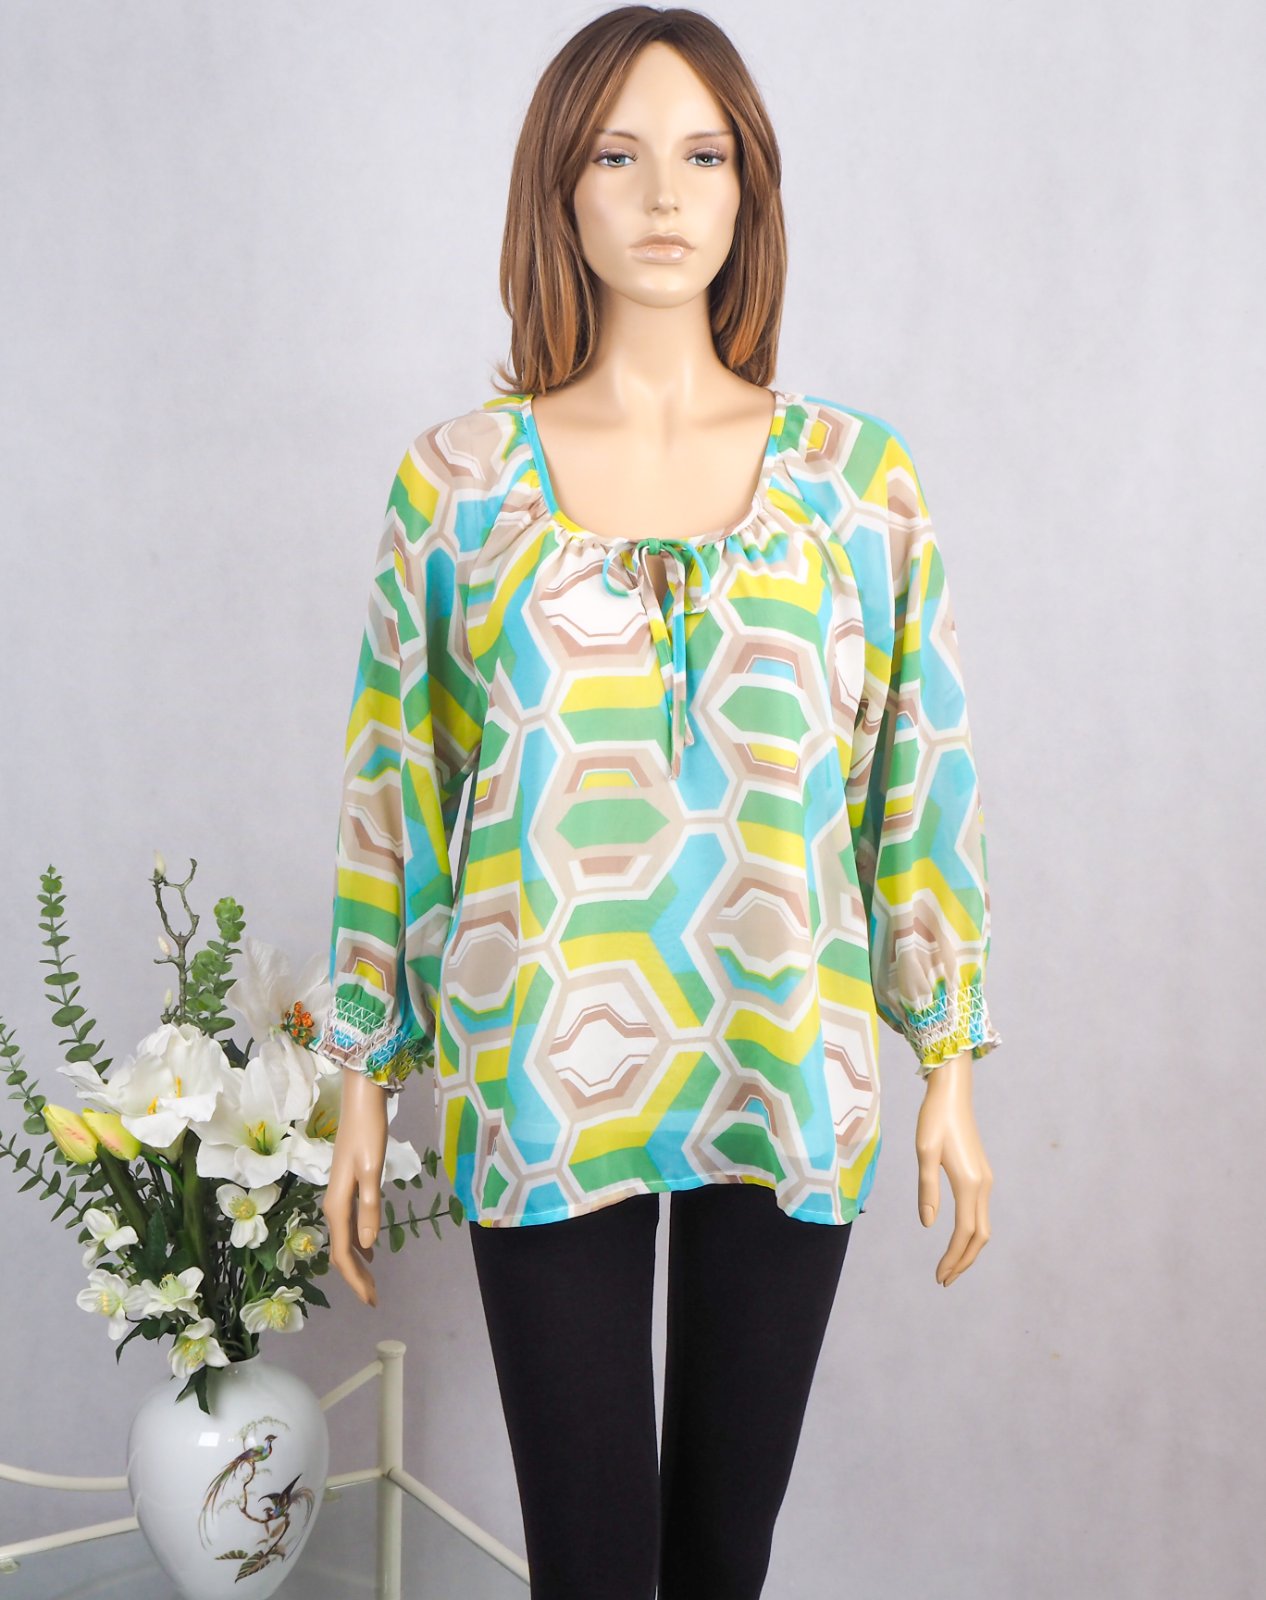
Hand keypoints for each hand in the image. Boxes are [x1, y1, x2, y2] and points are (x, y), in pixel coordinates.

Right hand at [321, 1067, 389, 1307]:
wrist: (361, 1099)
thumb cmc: (368, 1132)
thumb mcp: (372, 1170)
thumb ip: (370, 1206)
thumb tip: (367, 1243)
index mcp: (338, 1203)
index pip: (345, 1252)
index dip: (356, 1279)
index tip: (371, 1300)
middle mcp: (334, 1203)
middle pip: (342, 1249)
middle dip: (356, 1276)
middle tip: (373, 1298)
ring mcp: (339, 1194)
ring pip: (345, 1237)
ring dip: (356, 1260)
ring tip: (371, 1279)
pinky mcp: (347, 1185)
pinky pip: (349, 1223)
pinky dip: (358, 1240)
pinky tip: (369, 1246)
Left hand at [914, 1052, 992, 1286]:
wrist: (952, 1094)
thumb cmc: (934, 1119)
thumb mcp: (924, 1153)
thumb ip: (927, 1189)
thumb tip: (928, 1225)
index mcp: (969, 1183)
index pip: (964, 1233)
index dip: (953, 1258)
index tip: (940, 1277)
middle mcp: (983, 1185)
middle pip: (980, 1236)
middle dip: (964, 1261)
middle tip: (945, 1280)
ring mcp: (985, 1180)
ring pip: (983, 1226)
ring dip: (969, 1249)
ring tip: (950, 1266)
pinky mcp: (981, 1174)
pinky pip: (980, 1213)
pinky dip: (971, 1233)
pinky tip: (957, 1238)